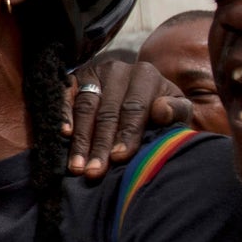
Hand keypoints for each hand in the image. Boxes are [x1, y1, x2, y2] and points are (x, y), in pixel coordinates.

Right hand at [64, 59, 192, 177]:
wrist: (142, 95)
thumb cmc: (161, 111)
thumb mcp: (177, 110)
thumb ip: (176, 111)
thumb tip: (161, 111)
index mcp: (146, 75)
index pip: (134, 107)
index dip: (126, 134)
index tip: (119, 158)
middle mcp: (118, 70)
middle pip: (107, 111)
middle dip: (100, 144)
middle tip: (94, 171)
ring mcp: (94, 73)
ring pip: (85, 108)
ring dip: (81, 140)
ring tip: (77, 166)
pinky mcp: (74, 78)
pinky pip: (66, 97)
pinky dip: (64, 115)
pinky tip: (63, 134)